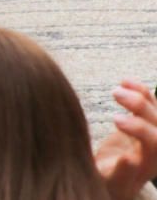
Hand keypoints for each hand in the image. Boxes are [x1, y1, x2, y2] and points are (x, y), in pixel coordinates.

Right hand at [95, 79, 156, 199]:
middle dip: (140, 107)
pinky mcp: (145, 122)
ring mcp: (153, 133)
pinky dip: (140, 90)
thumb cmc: (111, 182)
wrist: (115, 178)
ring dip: (140, 96)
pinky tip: (125, 81)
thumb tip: (128, 159)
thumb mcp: (111, 182)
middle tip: (114, 94)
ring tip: (117, 88)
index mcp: (150, 164)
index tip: (116, 120)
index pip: (156, 144)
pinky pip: (150, 103)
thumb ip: (121, 173)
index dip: (140, 129)